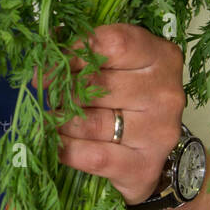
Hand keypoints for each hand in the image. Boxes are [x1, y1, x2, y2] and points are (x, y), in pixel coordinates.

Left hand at [52, 23, 185, 204]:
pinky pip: (94, 156)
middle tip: (52, 99)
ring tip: (56, 121)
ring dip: (62, 122)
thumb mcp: (115, 67)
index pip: (112, 43)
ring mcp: (159, 131)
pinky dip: (68, 149)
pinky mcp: (145, 165)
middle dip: (63, 93)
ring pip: (90, 122)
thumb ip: (86, 55)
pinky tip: (60, 144)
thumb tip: (43, 58)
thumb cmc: (126, 100)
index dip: (72, 53)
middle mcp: (166, 92)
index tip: (47, 69)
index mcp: (161, 56)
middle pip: (96, 84)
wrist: (147, 153)